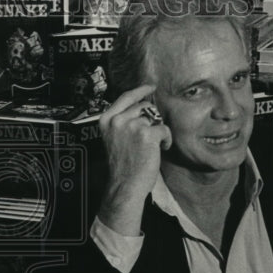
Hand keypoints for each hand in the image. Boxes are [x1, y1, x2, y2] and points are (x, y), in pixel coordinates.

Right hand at [96, 84, 171, 236]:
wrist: (125, 185)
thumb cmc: (122, 165)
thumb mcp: (114, 138)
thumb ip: (123, 121)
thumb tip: (144, 106)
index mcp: (106, 120)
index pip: (125, 97)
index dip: (140, 90)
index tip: (151, 87)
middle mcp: (117, 120)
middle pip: (143, 107)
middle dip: (151, 119)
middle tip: (151, 136)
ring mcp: (132, 126)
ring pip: (155, 118)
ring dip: (158, 131)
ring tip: (153, 147)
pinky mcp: (146, 134)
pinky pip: (164, 129)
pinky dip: (166, 140)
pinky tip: (160, 150)